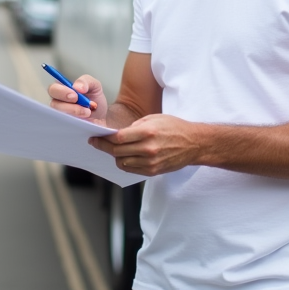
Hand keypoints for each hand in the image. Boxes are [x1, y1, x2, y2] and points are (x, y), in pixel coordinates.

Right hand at [48, 74, 107, 121]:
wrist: (102, 117)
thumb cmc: (95, 100)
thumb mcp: (94, 86)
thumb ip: (85, 81)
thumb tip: (77, 87)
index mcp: (63, 89)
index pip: (53, 88)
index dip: (61, 91)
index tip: (75, 95)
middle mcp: (59, 102)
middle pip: (53, 103)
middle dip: (67, 104)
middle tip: (80, 104)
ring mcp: (61, 115)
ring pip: (60, 115)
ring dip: (75, 112)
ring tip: (88, 112)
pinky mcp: (66, 125)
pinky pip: (65, 125)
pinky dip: (75, 121)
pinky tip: (84, 119)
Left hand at [89, 114, 203, 175]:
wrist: (194, 143)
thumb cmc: (174, 127)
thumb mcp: (154, 118)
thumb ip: (135, 126)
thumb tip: (118, 133)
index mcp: (147, 132)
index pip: (117, 138)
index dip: (103, 138)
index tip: (95, 137)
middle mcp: (148, 148)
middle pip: (117, 151)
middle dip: (103, 147)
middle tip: (96, 143)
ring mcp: (150, 162)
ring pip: (122, 162)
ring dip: (114, 156)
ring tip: (113, 149)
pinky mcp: (153, 171)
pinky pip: (131, 169)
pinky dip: (124, 163)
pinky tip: (124, 156)